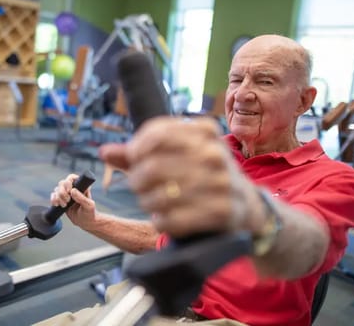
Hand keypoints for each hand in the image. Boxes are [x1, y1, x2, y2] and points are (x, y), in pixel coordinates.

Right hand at [50, 174, 97, 229]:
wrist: (85, 222)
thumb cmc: (90, 213)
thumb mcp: (88, 206)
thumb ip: (82, 198)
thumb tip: (72, 191)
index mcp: (81, 186)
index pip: (71, 177)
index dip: (68, 182)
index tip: (69, 191)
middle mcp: (73, 188)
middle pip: (62, 183)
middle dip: (62, 192)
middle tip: (68, 201)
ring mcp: (66, 193)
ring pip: (57, 189)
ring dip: (58, 197)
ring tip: (64, 206)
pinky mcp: (61, 199)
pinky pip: (53, 195)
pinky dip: (53, 199)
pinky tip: (56, 205)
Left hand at [100, 116, 260, 238]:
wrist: (247, 204)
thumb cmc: (204, 175)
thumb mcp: (180, 154)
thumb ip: (141, 152)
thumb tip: (105, 151)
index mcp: (204, 132)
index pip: (156, 134)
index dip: (135, 149)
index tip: (133, 159)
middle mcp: (214, 154)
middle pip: (152, 167)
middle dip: (137, 180)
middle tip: (138, 186)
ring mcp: (220, 183)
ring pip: (159, 196)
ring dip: (148, 202)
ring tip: (152, 202)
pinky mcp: (221, 212)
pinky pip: (172, 220)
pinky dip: (160, 221)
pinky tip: (163, 218)